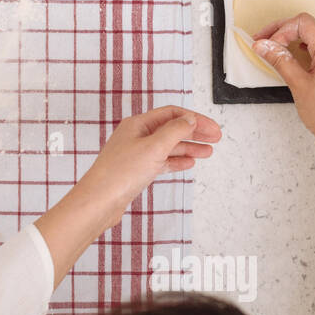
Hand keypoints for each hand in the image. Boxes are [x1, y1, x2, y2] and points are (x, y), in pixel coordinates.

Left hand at [76, 105, 221, 212]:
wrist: (100, 201)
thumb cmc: (119, 173)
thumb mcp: (154, 147)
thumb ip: (174, 131)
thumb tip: (189, 119)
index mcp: (138, 124)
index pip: (172, 114)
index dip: (195, 119)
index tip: (212, 128)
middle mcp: (136, 136)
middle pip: (171, 128)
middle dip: (194, 132)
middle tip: (215, 138)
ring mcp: (135, 154)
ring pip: (168, 146)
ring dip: (188, 148)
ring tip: (207, 152)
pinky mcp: (136, 171)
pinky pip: (160, 161)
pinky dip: (176, 161)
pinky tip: (187, 164)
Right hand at [251, 12, 314, 154]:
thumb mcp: (298, 84)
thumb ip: (280, 59)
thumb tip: (263, 45)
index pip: (303, 23)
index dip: (280, 29)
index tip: (266, 44)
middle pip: (309, 27)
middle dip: (284, 31)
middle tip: (263, 42)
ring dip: (293, 40)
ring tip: (275, 52)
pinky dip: (304, 50)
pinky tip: (292, 60)